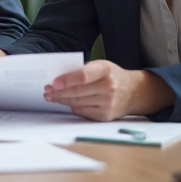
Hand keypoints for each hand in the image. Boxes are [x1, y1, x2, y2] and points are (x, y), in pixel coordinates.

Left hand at [43, 60, 174, 120]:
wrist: (134, 91)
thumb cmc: (111, 75)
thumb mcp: (101, 66)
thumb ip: (83, 71)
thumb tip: (59, 79)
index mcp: (106, 70)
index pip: (83, 76)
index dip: (67, 80)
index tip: (54, 83)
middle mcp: (109, 87)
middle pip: (77, 92)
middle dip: (58, 92)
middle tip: (47, 91)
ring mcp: (108, 103)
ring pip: (77, 103)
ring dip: (61, 100)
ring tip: (51, 96)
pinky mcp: (106, 115)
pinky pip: (82, 111)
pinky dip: (72, 107)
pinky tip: (65, 102)